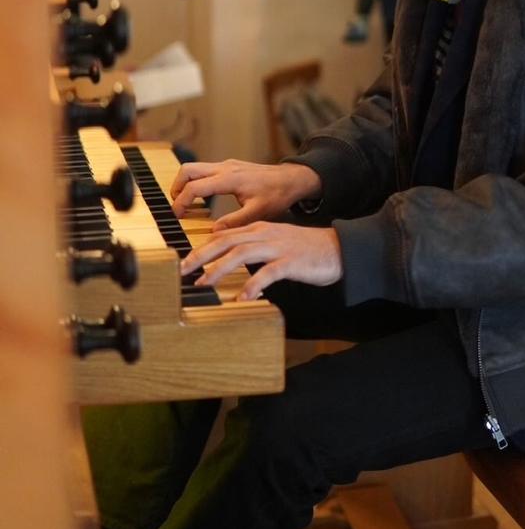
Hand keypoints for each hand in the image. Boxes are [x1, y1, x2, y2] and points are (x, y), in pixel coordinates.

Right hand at [170, 159, 321, 227]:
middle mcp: (225, 168)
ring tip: (185, 205)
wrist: (291, 179)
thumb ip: (235, 222)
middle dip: (176, 188)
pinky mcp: (229, 166)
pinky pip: (204, 171)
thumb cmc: (277, 194)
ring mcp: (226, 165)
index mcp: (230, 179)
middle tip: (177, 208)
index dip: (181, 201)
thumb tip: (213, 231)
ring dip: (184, 184)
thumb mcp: (258, 213)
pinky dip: (196, 182)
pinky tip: (200, 199)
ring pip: (194, 168)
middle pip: (188, 170)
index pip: (195, 187)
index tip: (176, 215)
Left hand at [180, 221, 342, 299]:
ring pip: (241, 254)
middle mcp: (264, 234)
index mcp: (258, 229)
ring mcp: (277, 247)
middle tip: (183, 270)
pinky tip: (242, 298)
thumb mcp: (274, 244)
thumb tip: (229, 261)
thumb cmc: (304, 249)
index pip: (223, 235)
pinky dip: (252, 285)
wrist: (337, 248)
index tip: (184, 261)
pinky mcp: (290, 261)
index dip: (201, 247)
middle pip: (225, 241)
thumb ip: (253, 249)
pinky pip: (267, 273)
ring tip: (204, 283)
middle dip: (201, 255)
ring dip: (219, 268)